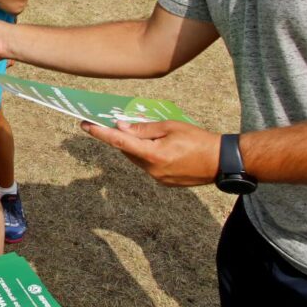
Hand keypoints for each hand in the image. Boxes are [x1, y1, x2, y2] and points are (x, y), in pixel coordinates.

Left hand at [78, 119, 221, 186]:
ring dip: (135, 146)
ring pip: (137, 159)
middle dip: (121, 138)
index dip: (100, 133)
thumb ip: (144, 129)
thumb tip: (122, 128)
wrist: (221, 162)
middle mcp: (152, 170)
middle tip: (114, 123)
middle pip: (127, 151)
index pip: (119, 143)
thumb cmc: (198, 140)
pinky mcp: (165, 182)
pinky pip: (148, 166)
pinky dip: (146, 154)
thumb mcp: (170, 127)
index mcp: (153, 155)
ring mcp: (158, 178)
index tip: (85, 125)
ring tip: (140, 133)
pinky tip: (155, 145)